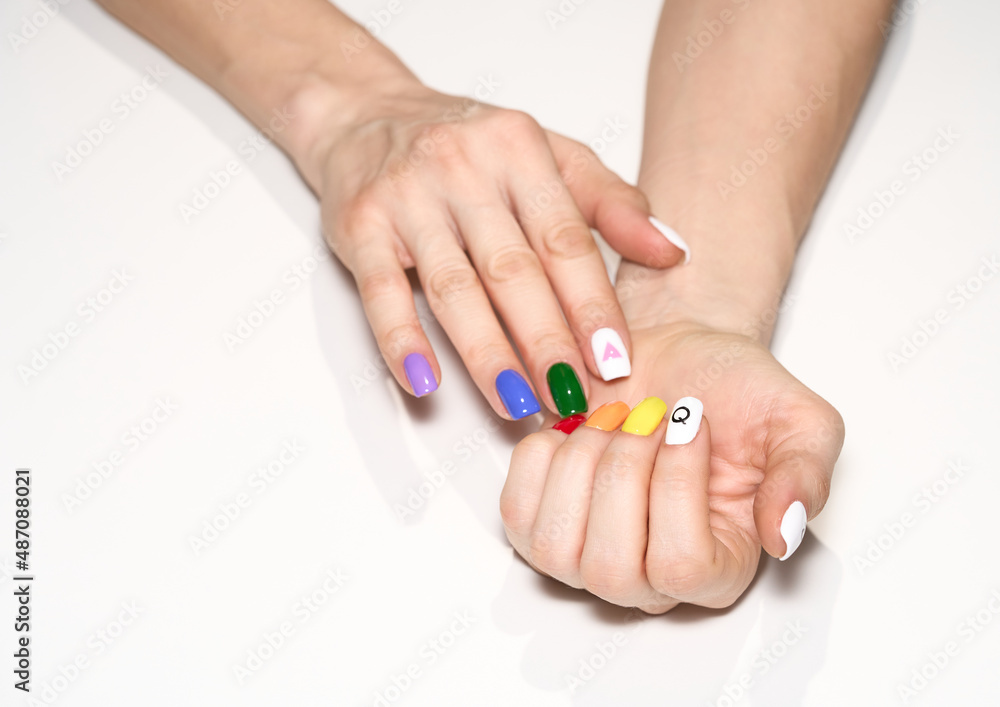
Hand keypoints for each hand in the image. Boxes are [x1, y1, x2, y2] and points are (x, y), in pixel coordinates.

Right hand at [295, 79, 686, 417]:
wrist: (367, 115)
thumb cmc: (467, 145)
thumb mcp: (547, 154)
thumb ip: (610, 202)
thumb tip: (671, 252)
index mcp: (519, 149)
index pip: (564, 239)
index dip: (591, 304)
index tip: (614, 360)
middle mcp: (462, 168)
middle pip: (512, 270)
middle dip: (546, 341)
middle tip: (572, 397)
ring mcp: (406, 197)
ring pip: (454, 288)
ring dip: (487, 354)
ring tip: (517, 404)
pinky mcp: (358, 226)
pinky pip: (380, 292)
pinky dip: (401, 340)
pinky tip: (423, 382)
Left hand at [499, 320, 843, 612]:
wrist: (675, 354)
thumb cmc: (731, 389)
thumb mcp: (798, 420)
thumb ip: (804, 476)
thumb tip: (784, 535)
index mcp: (720, 567)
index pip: (681, 568)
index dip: (676, 486)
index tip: (686, 422)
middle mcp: (649, 579)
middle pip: (611, 568)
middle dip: (623, 470)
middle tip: (646, 416)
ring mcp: (586, 557)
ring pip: (557, 549)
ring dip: (581, 464)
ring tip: (611, 422)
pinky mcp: (541, 522)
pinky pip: (517, 513)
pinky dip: (541, 457)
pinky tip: (574, 429)